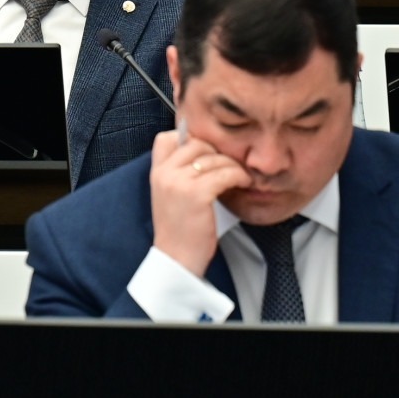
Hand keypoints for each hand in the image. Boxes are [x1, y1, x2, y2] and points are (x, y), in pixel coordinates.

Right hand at [149, 128, 250, 277]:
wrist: (176, 260)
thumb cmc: (178, 231)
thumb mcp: (169, 196)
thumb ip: (178, 174)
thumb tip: (205, 153)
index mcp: (156, 173)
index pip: (167, 137)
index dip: (188, 138)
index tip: (205, 152)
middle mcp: (164, 174)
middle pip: (196, 143)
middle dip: (216, 152)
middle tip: (227, 165)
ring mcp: (179, 183)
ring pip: (214, 158)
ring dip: (232, 165)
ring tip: (239, 176)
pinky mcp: (197, 194)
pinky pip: (225, 173)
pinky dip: (238, 176)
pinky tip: (242, 183)